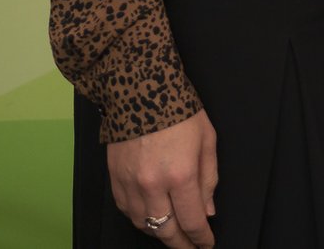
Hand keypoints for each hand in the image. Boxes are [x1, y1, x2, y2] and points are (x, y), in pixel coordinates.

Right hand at [106, 109, 217, 246]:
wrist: (140, 92)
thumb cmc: (180, 112)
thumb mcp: (207, 141)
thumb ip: (209, 180)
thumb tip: (207, 211)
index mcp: (181, 175)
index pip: (191, 221)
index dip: (201, 238)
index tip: (207, 244)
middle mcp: (153, 185)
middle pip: (166, 230)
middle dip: (180, 244)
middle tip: (191, 248)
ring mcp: (130, 184)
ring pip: (143, 225)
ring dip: (160, 233)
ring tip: (173, 233)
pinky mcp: (115, 180)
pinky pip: (127, 211)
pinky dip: (140, 219)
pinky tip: (151, 217)